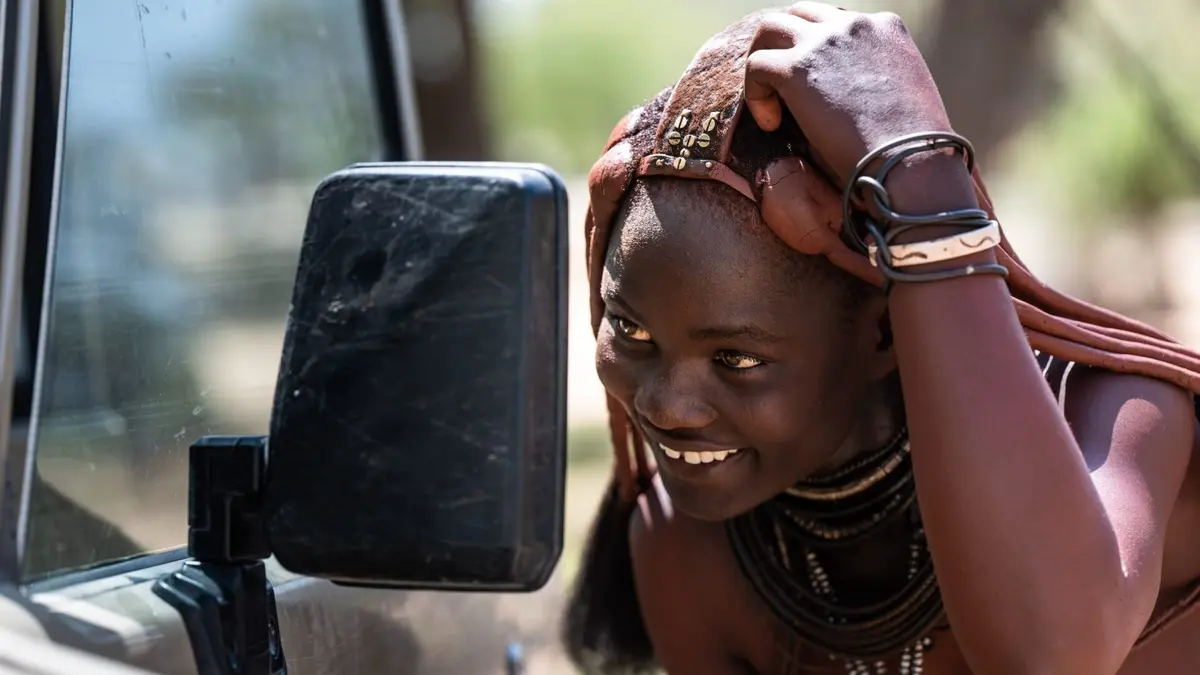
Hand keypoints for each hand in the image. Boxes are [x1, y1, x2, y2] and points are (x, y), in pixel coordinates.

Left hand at [745, 3, 954, 186]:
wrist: (908, 160)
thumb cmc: (910, 146)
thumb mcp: (903, 93)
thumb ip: (875, 78)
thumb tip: (846, 95)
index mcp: (886, 27)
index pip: (839, 21)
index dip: (820, 50)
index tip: (819, 85)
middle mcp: (854, 24)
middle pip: (802, 14)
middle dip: (786, 45)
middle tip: (781, 84)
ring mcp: (823, 42)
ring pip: (771, 29)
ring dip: (763, 61)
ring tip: (767, 98)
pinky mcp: (796, 68)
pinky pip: (756, 65)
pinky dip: (755, 93)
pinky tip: (770, 123)